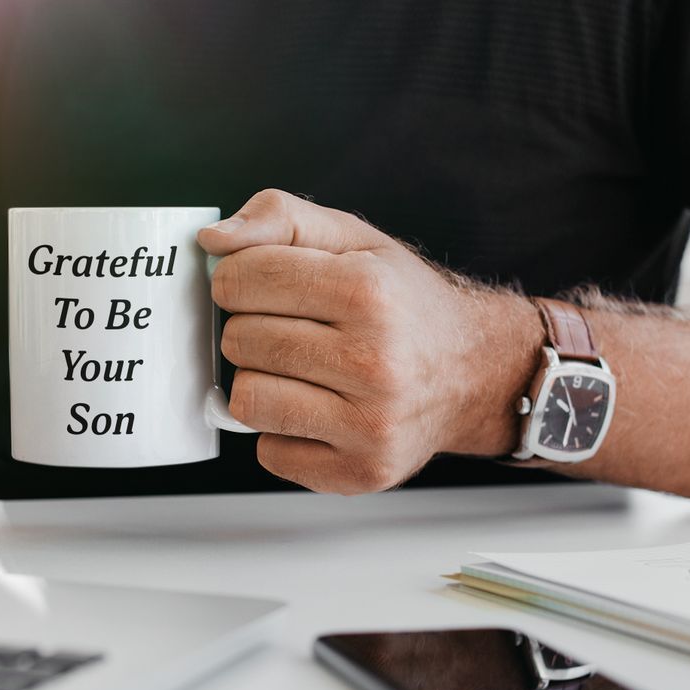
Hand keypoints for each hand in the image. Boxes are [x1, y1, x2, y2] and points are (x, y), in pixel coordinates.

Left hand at [197, 191, 541, 493]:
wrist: (474, 372)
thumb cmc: (404, 304)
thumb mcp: (353, 239)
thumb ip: (280, 218)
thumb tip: (214, 240)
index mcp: (368, 292)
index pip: (241, 280)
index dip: (239, 278)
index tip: (262, 284)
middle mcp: (374, 361)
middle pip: (239, 341)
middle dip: (253, 328)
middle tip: (294, 328)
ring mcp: (369, 425)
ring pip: (246, 401)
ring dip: (261, 382)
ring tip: (301, 369)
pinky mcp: (359, 472)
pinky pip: (269, 453)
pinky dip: (281, 432)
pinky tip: (318, 409)